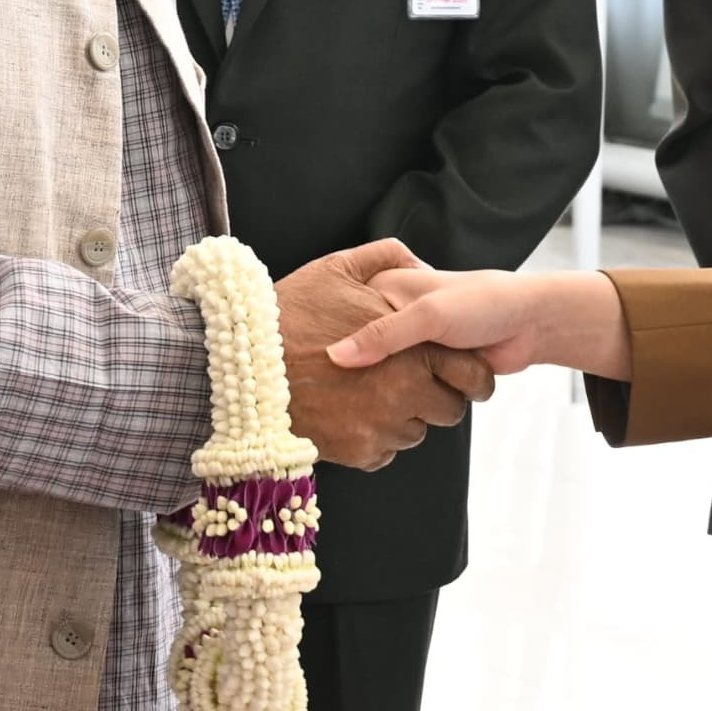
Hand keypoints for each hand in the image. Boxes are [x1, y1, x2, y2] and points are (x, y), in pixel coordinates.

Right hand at [274, 240, 486, 473]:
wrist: (241, 365)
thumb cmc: (288, 313)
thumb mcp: (336, 270)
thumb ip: (387, 258)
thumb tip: (418, 264)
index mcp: (411, 347)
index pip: (470, 372)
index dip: (461, 368)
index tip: (445, 364)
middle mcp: (405, 391)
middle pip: (449, 409)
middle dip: (435, 396)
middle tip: (405, 381)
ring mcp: (383, 426)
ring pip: (416, 432)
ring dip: (402, 418)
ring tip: (367, 394)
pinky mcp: (360, 452)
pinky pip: (385, 452)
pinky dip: (372, 438)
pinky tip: (347, 414)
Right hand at [330, 265, 630, 380]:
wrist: (531, 321)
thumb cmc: (482, 301)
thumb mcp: (427, 314)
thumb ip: (382, 335)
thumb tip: (337, 356)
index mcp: (382, 295)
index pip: (346, 327)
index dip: (348, 348)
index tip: (342, 367)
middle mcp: (392, 326)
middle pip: (370, 366)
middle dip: (395, 374)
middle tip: (420, 366)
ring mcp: (411, 355)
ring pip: (394, 392)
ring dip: (419, 391)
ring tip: (440, 370)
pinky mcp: (429, 378)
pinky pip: (415, 406)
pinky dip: (429, 402)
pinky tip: (443, 389)